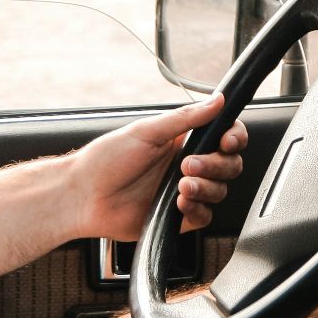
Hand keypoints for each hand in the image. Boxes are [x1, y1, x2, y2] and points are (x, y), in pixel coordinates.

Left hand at [64, 93, 248, 240]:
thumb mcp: (147, 131)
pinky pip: (205, 216)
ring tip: (180, 186)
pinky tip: (178, 204)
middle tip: (188, 165)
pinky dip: (197, 210)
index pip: (224, 136)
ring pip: (219, 191)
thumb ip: (186, 118)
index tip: (227, 141)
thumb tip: (217, 100)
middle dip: (216, 165)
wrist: (83, 198)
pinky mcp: (178, 218)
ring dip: (206, 188)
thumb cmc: (105, 161)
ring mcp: (184, 192)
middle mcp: (186, 165)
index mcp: (182, 141)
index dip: (234, 139)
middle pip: (229, 165)